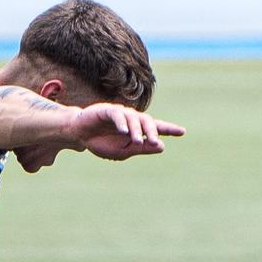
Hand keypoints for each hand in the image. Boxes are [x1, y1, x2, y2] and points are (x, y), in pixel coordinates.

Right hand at [71, 104, 185, 160]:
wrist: (79, 135)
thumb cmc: (101, 143)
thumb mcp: (122, 151)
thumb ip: (141, 148)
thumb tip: (161, 146)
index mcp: (136, 129)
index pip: (155, 127)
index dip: (168, 129)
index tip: (182, 132)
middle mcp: (131, 119)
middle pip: (147, 122)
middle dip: (152, 131)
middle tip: (155, 141)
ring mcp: (120, 113)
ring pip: (133, 119)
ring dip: (136, 130)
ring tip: (137, 141)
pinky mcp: (107, 110)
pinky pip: (117, 115)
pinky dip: (122, 123)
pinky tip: (124, 131)